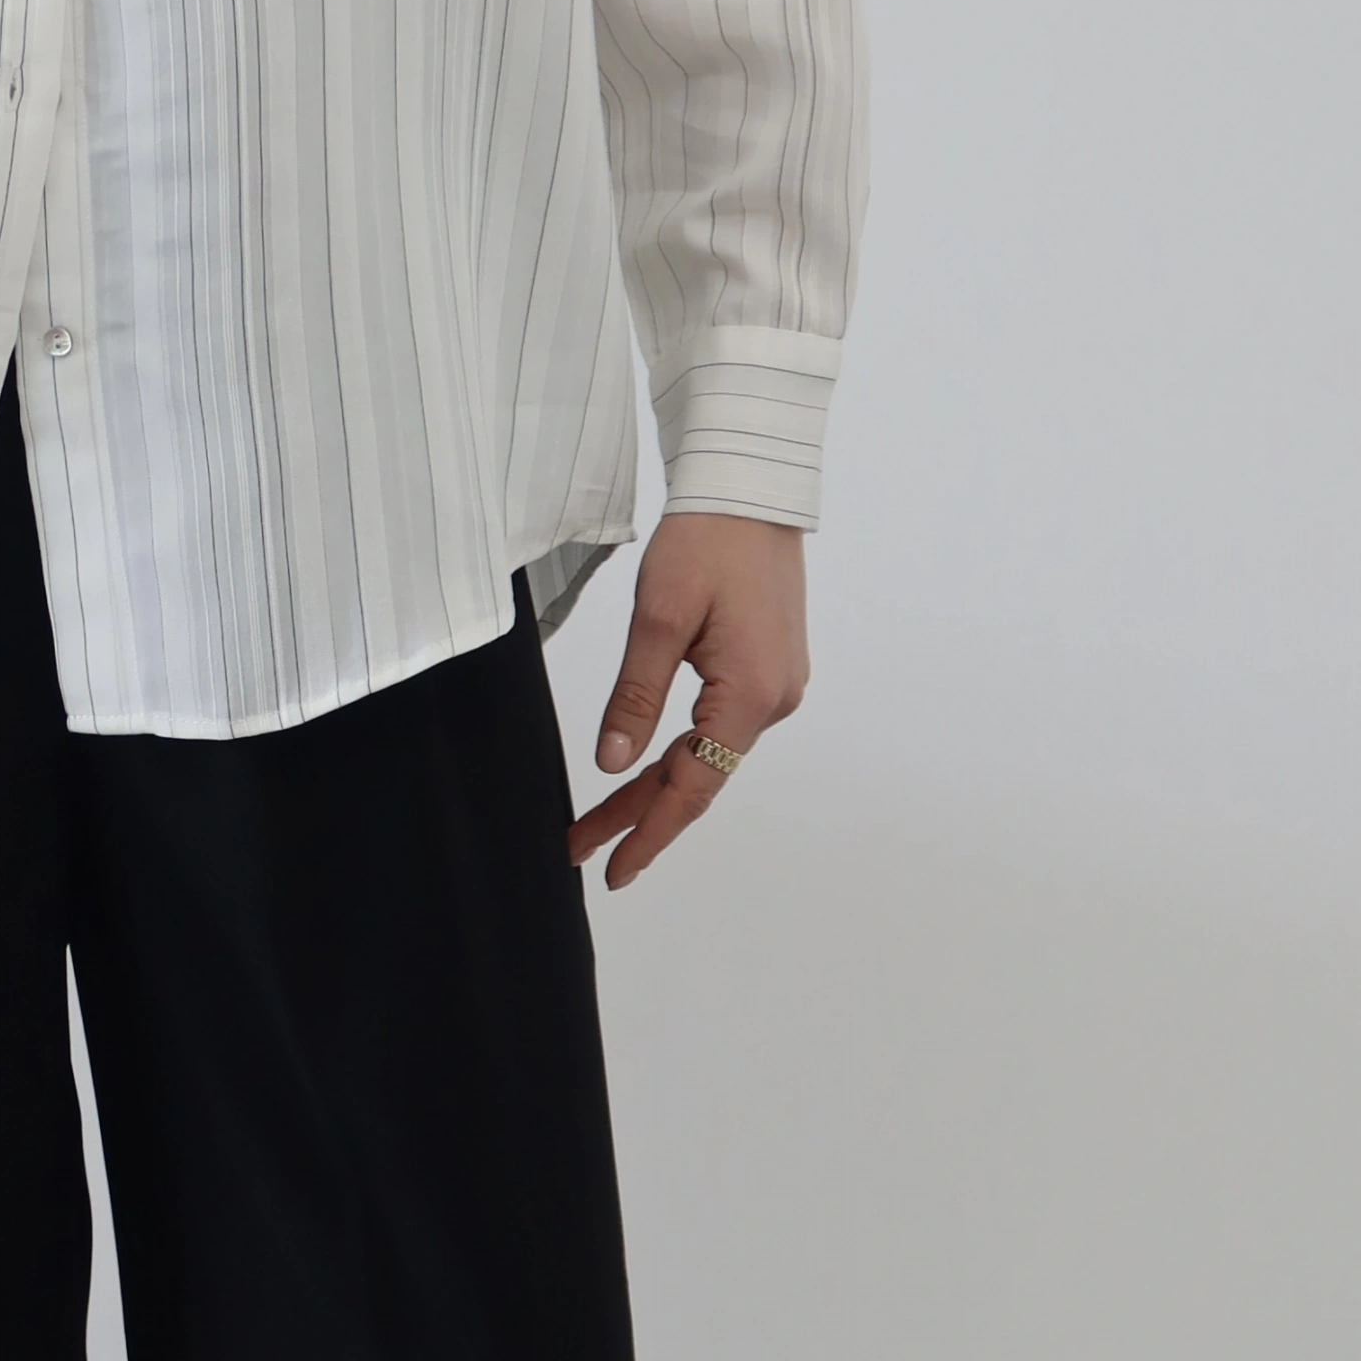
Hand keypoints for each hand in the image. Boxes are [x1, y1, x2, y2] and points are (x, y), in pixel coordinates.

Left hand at [569, 513, 808, 890]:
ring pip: (708, 753)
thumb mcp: (657, 619)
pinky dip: (680, 751)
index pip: (693, 786)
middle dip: (639, 816)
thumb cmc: (706, 541)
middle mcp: (775, 700)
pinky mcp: (769, 669)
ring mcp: (777, 686)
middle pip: (699, 777)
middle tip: (583, 850)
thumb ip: (635, 696)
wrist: (751, 490)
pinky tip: (647, 769)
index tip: (613, 871)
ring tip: (599, 819)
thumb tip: (614, 764)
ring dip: (656, 784)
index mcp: (751, 695)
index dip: (648, 832)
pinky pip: (720, 726)